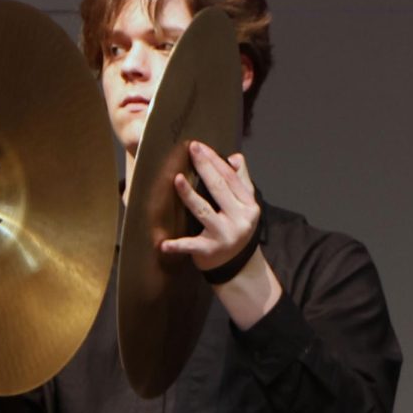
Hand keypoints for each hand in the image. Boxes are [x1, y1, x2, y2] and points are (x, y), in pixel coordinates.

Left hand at [160, 141, 259, 271]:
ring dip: (189, 196)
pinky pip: (191, 246)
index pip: (231, 178)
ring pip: (203, 211)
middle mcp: (240, 219)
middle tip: (190, 149)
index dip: (215, 160)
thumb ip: (241, 181)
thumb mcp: (245, 206)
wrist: (238, 266)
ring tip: (176, 180)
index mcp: (248, 205)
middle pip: (219, 189)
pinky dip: (177, 245)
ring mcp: (225, 236)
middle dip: (204, 167)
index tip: (200, 146)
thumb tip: (235, 158)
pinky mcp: (209, 251)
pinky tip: (163, 244)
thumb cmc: (236, 228)